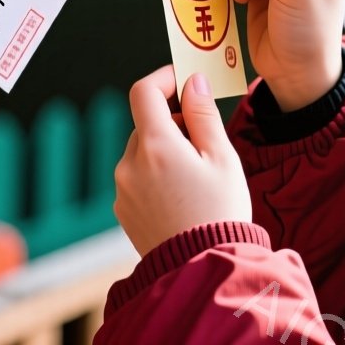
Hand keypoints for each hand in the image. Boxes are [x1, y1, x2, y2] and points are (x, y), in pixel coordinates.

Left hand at [113, 67, 251, 257]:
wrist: (202, 267)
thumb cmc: (219, 212)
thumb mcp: (222, 157)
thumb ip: (204, 114)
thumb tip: (193, 82)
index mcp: (155, 146)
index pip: (143, 92)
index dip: (163, 78)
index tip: (183, 79)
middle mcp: (130, 164)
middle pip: (145, 124)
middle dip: (172, 122)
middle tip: (205, 140)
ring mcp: (122, 189)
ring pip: (142, 152)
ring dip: (165, 150)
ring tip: (197, 176)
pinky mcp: (123, 210)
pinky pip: (137, 177)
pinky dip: (156, 174)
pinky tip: (182, 196)